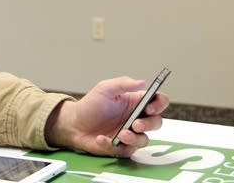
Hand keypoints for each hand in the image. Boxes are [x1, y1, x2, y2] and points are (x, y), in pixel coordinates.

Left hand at [45, 76, 168, 157]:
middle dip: (149, 124)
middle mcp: (136, 119)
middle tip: (136, 124)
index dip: (159, 104)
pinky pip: (125, 150)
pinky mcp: (121, 148)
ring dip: (134, 138)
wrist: (73, 124)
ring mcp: (130, 134)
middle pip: (156, 122)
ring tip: (121, 134)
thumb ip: (122, 84)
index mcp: (135, 103)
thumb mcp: (104, 89)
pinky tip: (101, 138)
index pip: (158, 102)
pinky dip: (113, 145)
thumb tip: (142, 82)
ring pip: (144, 140)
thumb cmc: (90, 105)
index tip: (150, 107)